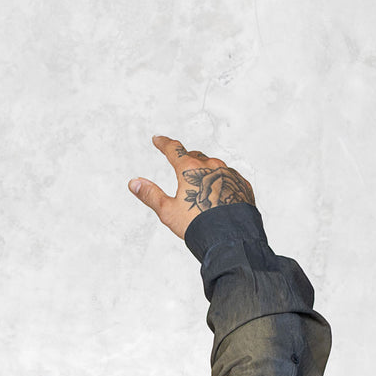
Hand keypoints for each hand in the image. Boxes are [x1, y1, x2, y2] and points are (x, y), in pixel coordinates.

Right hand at [128, 135, 253, 238]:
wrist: (228, 236)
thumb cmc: (196, 224)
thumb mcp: (167, 211)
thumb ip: (150, 194)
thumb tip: (134, 182)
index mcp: (191, 169)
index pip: (174, 149)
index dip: (164, 143)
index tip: (158, 139)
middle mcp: (212, 165)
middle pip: (195, 156)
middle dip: (186, 159)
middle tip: (180, 165)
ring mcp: (229, 173)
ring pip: (214, 166)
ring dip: (205, 171)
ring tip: (200, 185)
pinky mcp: (241, 184)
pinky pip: (229, 177)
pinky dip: (220, 181)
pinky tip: (217, 194)